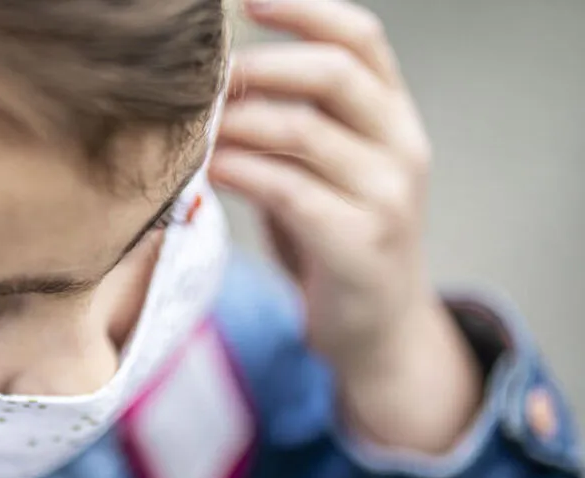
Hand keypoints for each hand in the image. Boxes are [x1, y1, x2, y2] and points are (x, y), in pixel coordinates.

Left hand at [212, 0, 480, 451]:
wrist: (377, 329)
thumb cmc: (334, 240)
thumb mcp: (324, 171)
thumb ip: (293, 125)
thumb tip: (214, 87)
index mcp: (392, 118)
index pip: (361, 38)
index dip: (306, 10)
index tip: (246, 3)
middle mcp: (400, 147)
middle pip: (335, 73)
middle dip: (259, 68)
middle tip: (205, 82)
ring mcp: (387, 196)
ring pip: (305, 131)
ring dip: (237, 123)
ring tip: (193, 130)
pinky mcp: (360, 243)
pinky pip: (290, 191)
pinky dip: (241, 172)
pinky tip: (207, 171)